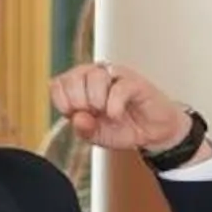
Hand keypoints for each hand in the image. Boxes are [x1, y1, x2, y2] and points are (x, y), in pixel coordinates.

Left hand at [50, 60, 191, 153]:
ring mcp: (116, 76)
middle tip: (92, 114)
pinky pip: (118, 87)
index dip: (62, 101)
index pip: (58, 83)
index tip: (73, 115)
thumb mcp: (97, 135)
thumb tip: (77, 118)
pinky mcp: (135, 81)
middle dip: (78, 101)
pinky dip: (114, 105)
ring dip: (97, 101)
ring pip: (94, 76)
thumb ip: (83, 129)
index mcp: (82, 86)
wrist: (153, 133)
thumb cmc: (125, 128)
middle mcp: (97, 76)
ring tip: (106, 113)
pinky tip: (117, 115)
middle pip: (73, 76)